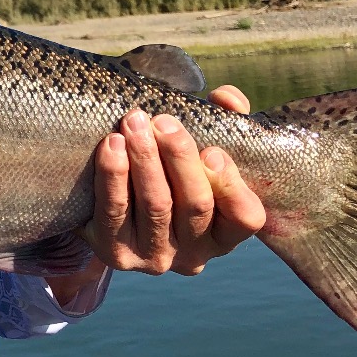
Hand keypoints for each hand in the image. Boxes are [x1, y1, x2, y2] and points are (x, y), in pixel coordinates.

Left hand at [86, 84, 264, 275]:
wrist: (111, 206)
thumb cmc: (169, 170)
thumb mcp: (200, 148)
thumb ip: (223, 121)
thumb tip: (226, 98)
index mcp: (226, 233)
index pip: (245, 218)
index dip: (231, 185)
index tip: (211, 150)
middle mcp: (196, 254)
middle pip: (195, 205)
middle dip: (179, 158)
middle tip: (162, 121)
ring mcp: (156, 259)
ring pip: (156, 206)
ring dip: (144, 159)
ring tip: (134, 122)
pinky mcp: (117, 255)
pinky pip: (114, 212)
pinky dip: (113, 175)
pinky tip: (111, 145)